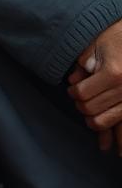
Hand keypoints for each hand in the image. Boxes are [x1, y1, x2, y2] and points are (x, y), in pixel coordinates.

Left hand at [67, 20, 121, 141]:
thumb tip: (72, 82)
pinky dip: (118, 138)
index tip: (72, 90)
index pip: (83, 94)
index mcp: (113, 73)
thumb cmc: (117, 38)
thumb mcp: (96, 44)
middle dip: (81, 106)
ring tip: (89, 115)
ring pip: (107, 122)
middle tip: (79, 100)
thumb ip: (83, 64)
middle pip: (93, 109)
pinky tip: (112, 149)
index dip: (73, 93)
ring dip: (94, 122)